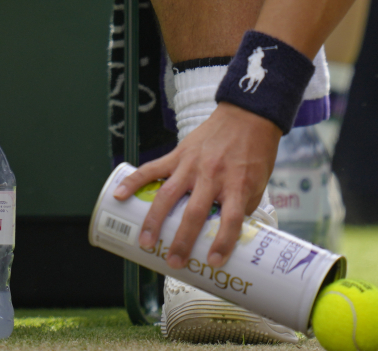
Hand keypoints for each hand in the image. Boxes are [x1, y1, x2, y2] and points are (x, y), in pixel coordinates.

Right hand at [116, 104, 280, 270]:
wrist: (248, 116)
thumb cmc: (255, 152)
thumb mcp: (257, 183)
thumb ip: (242, 206)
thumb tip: (228, 233)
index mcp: (236, 184)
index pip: (230, 219)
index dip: (222, 242)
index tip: (214, 262)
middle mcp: (212, 176)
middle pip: (194, 213)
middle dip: (182, 240)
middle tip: (173, 262)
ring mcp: (192, 165)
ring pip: (168, 195)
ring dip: (154, 220)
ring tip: (145, 241)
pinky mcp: (178, 154)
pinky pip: (152, 169)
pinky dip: (134, 181)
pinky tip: (120, 195)